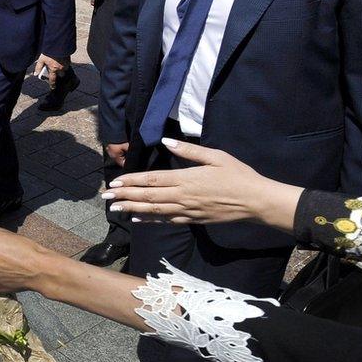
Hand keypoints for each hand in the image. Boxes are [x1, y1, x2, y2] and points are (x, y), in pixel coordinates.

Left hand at [32, 54, 69, 86]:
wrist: (57, 44)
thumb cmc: (48, 52)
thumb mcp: (41, 59)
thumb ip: (38, 67)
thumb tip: (36, 74)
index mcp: (53, 69)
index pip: (53, 80)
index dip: (52, 84)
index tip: (53, 87)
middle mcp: (60, 68)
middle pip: (60, 75)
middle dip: (58, 74)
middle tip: (55, 71)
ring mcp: (65, 64)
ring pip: (64, 70)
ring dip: (62, 69)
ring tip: (58, 65)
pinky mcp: (68, 60)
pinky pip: (67, 65)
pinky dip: (64, 64)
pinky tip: (61, 60)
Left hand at [103, 138, 302, 230]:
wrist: (255, 201)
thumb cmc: (238, 175)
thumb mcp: (216, 156)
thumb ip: (189, 150)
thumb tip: (167, 141)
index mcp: (186, 179)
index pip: (152, 180)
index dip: (131, 181)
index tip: (115, 183)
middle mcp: (182, 196)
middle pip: (147, 196)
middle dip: (124, 196)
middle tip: (105, 198)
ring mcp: (186, 210)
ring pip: (153, 211)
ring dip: (132, 209)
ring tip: (115, 209)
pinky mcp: (192, 219)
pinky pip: (166, 220)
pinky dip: (150, 220)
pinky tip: (137, 218)